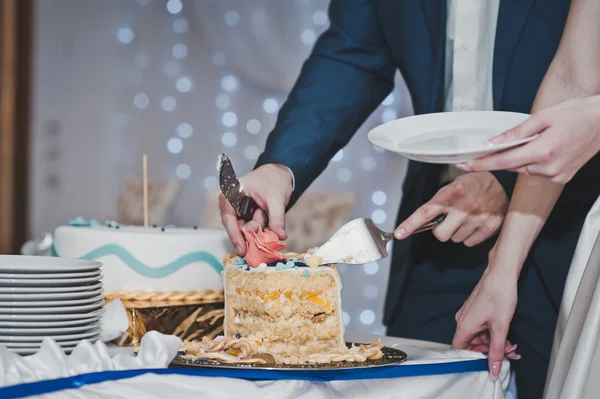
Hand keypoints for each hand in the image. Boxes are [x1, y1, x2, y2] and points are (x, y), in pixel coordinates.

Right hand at [219, 163, 293, 254]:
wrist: (279, 174)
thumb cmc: (274, 180)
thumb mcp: (277, 199)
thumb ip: (277, 218)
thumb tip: (280, 236)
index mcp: (232, 192)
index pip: (229, 218)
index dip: (235, 235)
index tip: (243, 249)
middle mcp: (230, 201)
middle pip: (235, 225)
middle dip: (251, 231)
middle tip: (265, 230)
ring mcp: (235, 208)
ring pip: (243, 228)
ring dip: (257, 227)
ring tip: (265, 213)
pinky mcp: (243, 214)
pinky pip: (248, 227)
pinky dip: (258, 228)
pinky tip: (265, 221)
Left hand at [394, 172, 507, 246]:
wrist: (502, 183)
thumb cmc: (472, 184)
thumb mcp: (452, 186)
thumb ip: (439, 202)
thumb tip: (423, 222)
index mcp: (450, 195)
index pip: (425, 212)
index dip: (410, 224)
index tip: (399, 233)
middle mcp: (463, 208)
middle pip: (440, 235)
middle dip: (441, 230)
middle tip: (449, 220)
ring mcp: (477, 218)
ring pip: (455, 239)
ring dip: (457, 231)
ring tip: (467, 217)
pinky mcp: (489, 227)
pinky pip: (469, 243)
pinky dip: (470, 235)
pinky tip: (475, 222)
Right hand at [452, 261, 518, 381]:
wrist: (501, 274)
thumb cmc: (499, 297)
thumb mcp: (500, 328)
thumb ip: (496, 351)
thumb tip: (493, 371)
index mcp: (464, 326)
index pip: (459, 350)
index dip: (472, 359)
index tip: (487, 364)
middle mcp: (462, 321)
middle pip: (470, 344)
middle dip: (488, 351)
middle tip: (507, 353)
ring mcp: (468, 315)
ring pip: (478, 336)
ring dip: (493, 342)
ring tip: (510, 345)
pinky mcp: (474, 311)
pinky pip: (480, 328)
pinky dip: (492, 333)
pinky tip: (505, 335)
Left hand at [457, 95, 599, 183]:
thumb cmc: (578, 114)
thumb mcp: (543, 116)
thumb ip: (516, 132)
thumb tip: (493, 142)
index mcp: (544, 150)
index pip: (503, 162)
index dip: (481, 164)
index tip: (464, 164)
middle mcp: (549, 167)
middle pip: (512, 166)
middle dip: (499, 158)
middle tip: (487, 149)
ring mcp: (557, 175)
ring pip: (523, 170)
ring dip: (518, 159)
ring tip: (531, 141)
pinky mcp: (561, 177)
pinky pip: (536, 172)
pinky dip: (531, 163)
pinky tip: (540, 149)